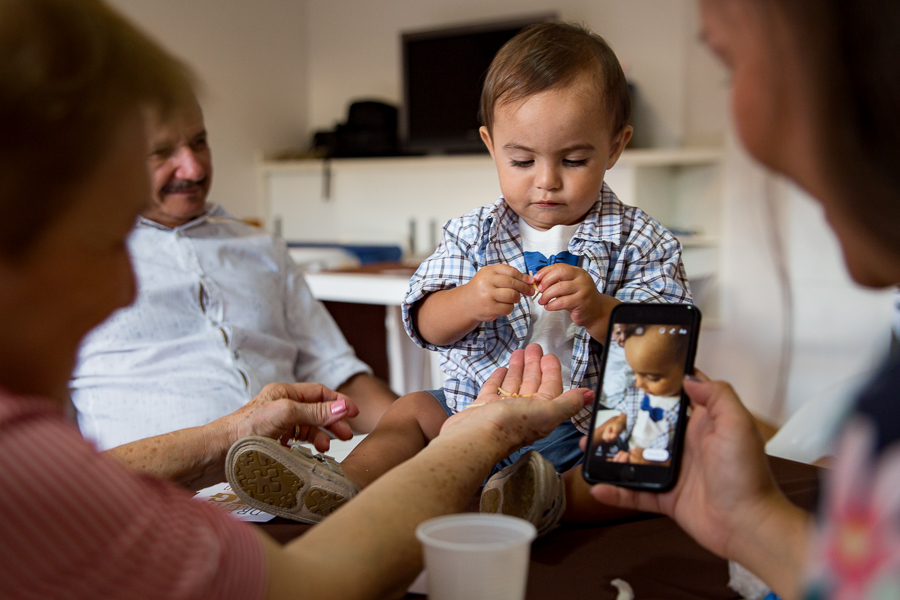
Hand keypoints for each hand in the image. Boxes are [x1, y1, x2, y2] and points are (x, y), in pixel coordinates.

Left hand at [219, 382, 359, 452]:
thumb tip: (342, 406)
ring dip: (320, 436)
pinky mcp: (271, 442)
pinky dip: (306, 446)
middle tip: (346, 435)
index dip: (338, 402)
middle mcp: (280, 406)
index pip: (319, 392)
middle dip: (333, 421)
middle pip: (315, 410)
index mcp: (283, 393)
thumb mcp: (286, 414)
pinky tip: (308, 453)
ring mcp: (276, 425)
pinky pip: (296, 442)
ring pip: (306, 428)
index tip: (354, 414)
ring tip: (326, 448)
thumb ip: (315, 411)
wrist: (218, 453)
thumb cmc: (245, 430)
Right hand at [440, 344, 592, 452]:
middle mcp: (524, 410)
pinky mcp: (485, 406)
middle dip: (534, 365)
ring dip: (518, 368)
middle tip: (533, 346)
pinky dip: (499, 378)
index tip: (549, 355)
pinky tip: (502, 368)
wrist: (476, 436)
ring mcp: (503, 408)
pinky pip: (495, 388)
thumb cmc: (512, 424)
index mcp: (541, 412)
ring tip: (519, 351)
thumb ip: (569, 403)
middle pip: (532, 382)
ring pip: (514, 383)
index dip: (551, 371)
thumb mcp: (547, 412)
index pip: (550, 386)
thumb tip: (592, 395)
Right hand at [463, 264, 534, 321]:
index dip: (523, 276)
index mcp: (488, 271)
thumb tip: (530, 280)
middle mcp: (487, 282)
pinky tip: (504, 306)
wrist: (466, 303)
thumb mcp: (491, 276)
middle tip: (530, 291)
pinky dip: (509, 308)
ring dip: (516, 298)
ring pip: (512, 296)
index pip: (510, 271)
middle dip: (524, 288)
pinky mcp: (489, 308)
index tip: (531, 281)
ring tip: (513, 298)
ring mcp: (487, 295)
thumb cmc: (483, 288)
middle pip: (512, 283)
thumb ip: (508, 276)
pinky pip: (508, 308)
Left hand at [532, 264, 619, 338]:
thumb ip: (557, 282)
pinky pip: (562, 302)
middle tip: (539, 290)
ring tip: (542, 301)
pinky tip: (548, 307)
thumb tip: (537, 281)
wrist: (596, 311)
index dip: (545, 271)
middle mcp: (581, 278)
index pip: (559, 266)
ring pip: (559, 288)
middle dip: (546, 281)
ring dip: (546, 295)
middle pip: (560, 273)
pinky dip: (552, 305)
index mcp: (577, 271)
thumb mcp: (569, 286)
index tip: (536, 278)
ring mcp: (583, 289)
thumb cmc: (578, 297)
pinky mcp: (581, 302)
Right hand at [587, 371, 783, 561]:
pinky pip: (636, 492)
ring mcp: (674, 471)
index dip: (657, 383)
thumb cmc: (747, 476)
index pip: (677, 396)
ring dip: (611, 452)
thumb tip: (689, 377)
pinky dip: (616, 492)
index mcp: (703, 423)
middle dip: (623, 417)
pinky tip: (598, 487)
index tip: (631, 373)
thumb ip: (717, 396)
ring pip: (635, 457)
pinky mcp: (667, 496)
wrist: (748, 526)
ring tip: (588, 445)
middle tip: (597, 410)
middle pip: (648, 425)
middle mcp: (686, 444)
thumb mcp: (737, 426)